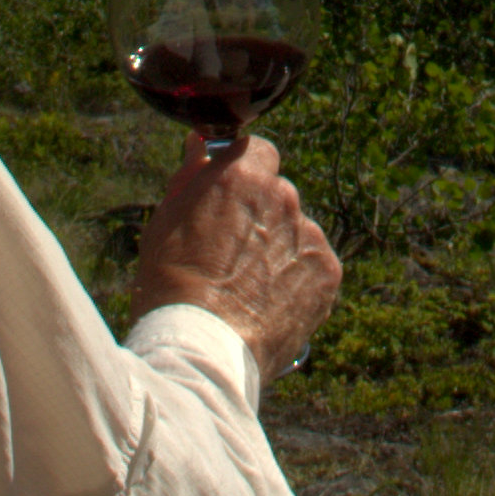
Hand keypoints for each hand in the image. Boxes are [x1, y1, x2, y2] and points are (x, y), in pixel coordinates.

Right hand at [127, 136, 341, 381]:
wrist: (202, 348)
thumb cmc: (171, 284)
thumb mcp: (166, 221)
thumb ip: (191, 177)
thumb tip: (201, 147)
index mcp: (243, 177)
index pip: (258, 151)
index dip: (244, 175)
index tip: (231, 196)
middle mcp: (284, 197)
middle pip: (279, 195)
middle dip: (261, 215)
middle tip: (232, 253)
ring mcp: (310, 235)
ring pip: (297, 233)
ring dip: (279, 249)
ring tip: (248, 289)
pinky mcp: (328, 272)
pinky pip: (313, 266)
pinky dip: (297, 280)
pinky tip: (268, 304)